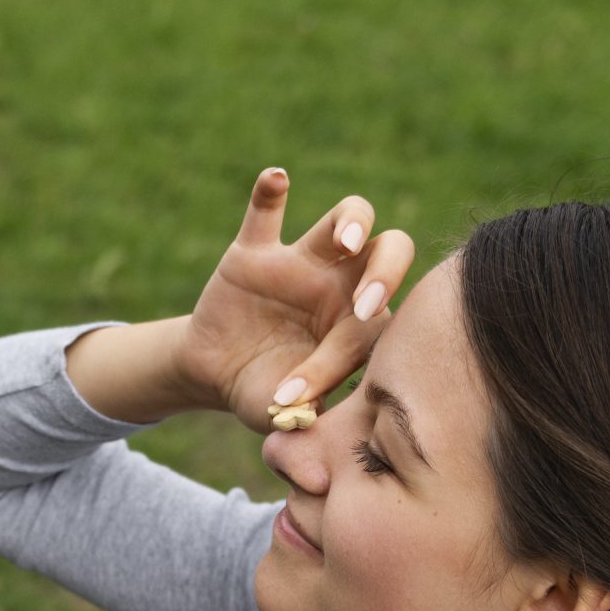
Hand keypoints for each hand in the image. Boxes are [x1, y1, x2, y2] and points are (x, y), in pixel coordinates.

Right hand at [173, 168, 414, 431]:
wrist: (219, 374)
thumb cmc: (266, 394)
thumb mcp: (283, 412)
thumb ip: (304, 418)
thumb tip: (309, 431)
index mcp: (360, 324)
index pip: (374, 327)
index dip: (346, 355)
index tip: (307, 386)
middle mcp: (342, 283)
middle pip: (390, 250)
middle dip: (388, 271)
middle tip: (368, 301)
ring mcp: (302, 261)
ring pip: (348, 215)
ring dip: (353, 220)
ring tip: (345, 240)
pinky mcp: (254, 250)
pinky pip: (265, 212)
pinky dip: (270, 191)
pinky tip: (277, 179)